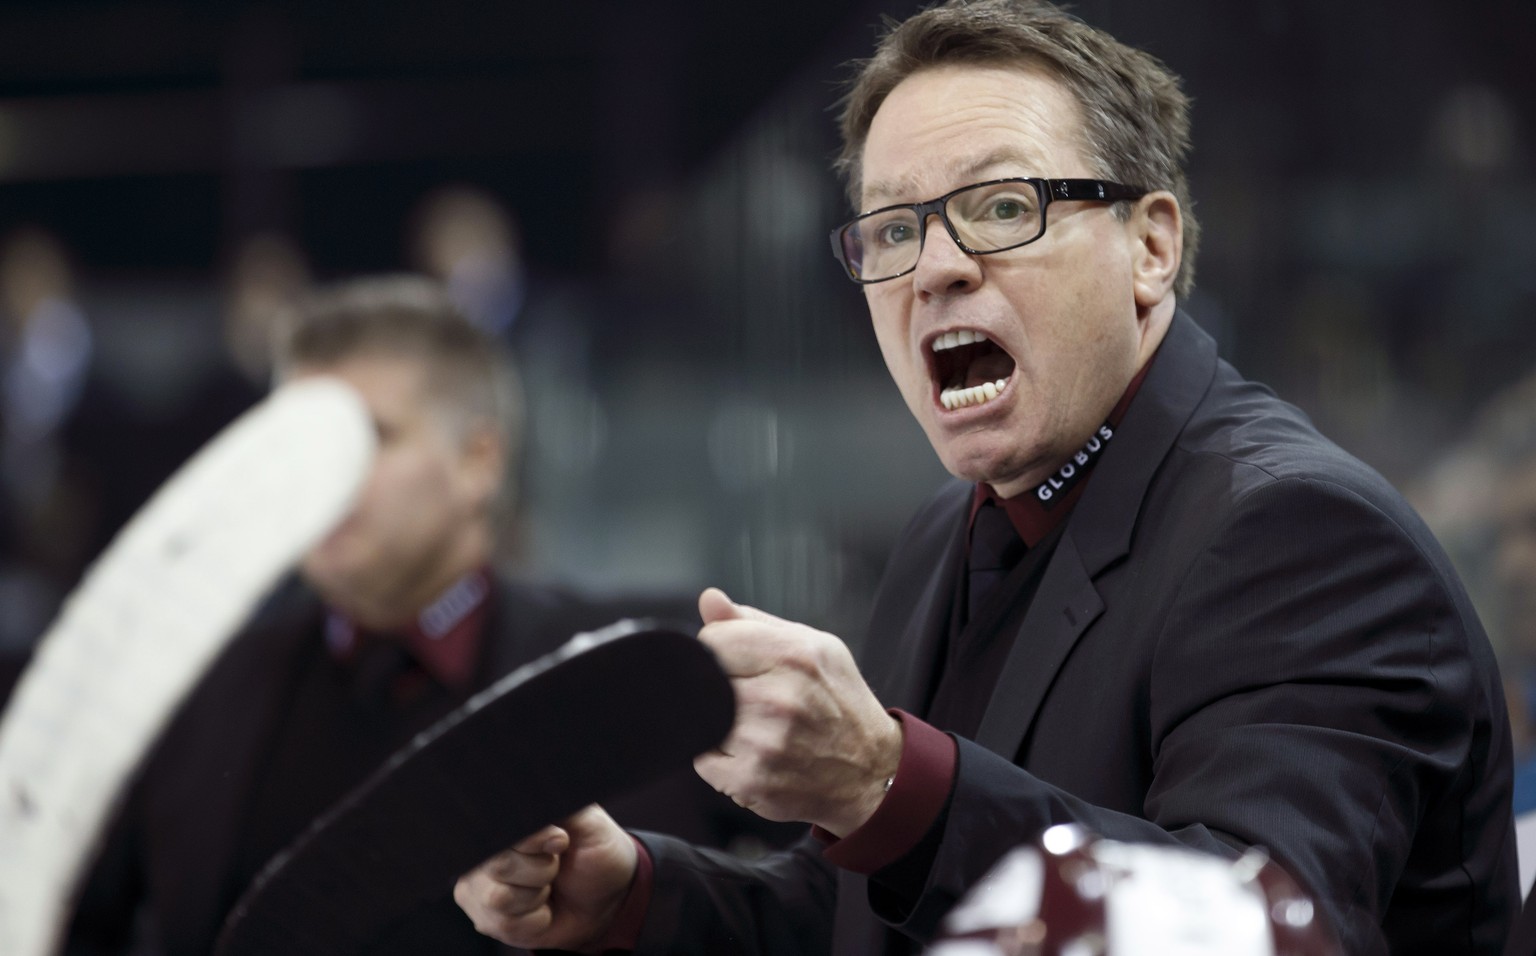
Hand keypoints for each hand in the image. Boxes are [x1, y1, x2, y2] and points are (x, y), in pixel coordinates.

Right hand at [454, 804, 636, 951]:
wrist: (606, 896)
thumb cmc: (595, 852)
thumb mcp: (588, 823)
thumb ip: (560, 811)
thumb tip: (535, 813)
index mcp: (507, 822)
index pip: (499, 829)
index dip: (533, 841)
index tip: (560, 842)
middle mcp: (485, 851)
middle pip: (499, 864)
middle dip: (542, 870)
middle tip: (557, 866)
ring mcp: (480, 886)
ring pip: (499, 897)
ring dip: (537, 897)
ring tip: (549, 888)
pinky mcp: (486, 919)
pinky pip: (506, 924)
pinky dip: (535, 921)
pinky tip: (543, 910)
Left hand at [693, 587, 901, 836]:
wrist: (872, 770)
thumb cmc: (839, 701)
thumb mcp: (812, 647)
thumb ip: (754, 622)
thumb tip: (708, 599)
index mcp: (796, 656)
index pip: (713, 641)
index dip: (718, 650)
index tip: (735, 663)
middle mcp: (781, 698)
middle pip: (705, 681)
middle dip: (719, 688)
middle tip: (748, 699)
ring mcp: (765, 743)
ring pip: (703, 720)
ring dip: (719, 723)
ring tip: (755, 727)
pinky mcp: (752, 781)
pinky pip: (703, 760)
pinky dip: (718, 756)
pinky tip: (749, 753)